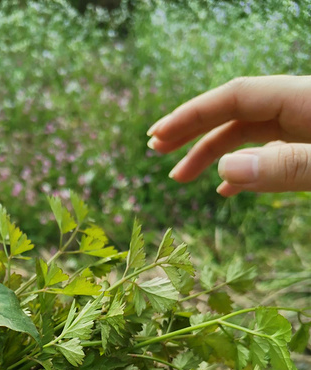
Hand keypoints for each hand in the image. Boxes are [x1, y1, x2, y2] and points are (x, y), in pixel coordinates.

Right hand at [147, 75, 310, 195]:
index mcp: (305, 99)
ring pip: (249, 134)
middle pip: (236, 112)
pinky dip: (243, 171)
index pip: (235, 97)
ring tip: (179, 176)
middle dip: (193, 129)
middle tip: (155, 149)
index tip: (158, 136)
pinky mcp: (310, 145)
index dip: (193, 115)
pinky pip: (269, 151)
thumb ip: (285, 165)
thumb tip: (225, 167)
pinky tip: (224, 191)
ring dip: (211, 154)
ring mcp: (306, 127)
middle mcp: (301, 107)